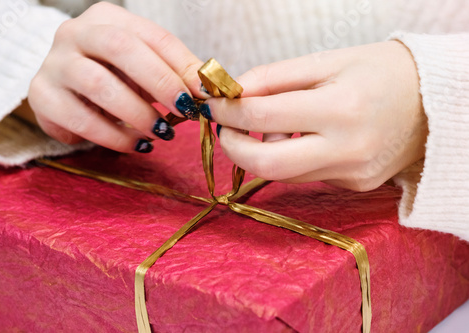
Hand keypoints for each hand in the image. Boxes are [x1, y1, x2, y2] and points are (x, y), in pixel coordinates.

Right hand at [28, 2, 206, 152]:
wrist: (63, 91)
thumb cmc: (112, 77)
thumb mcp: (144, 69)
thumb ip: (173, 74)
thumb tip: (209, 92)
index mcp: (108, 18)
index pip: (152, 36)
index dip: (182, 64)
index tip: (204, 92)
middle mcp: (75, 33)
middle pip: (120, 48)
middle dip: (160, 82)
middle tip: (184, 110)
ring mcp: (54, 63)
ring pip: (98, 85)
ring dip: (137, 114)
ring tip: (161, 133)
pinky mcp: (42, 97)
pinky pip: (81, 120)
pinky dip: (115, 137)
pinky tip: (136, 144)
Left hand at [201, 41, 427, 190]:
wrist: (436, 102)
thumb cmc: (381, 71)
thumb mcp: (327, 61)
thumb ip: (274, 78)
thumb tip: (233, 96)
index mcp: (341, 108)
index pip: (262, 117)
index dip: (227, 112)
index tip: (215, 105)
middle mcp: (348, 149)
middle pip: (266, 165)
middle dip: (233, 148)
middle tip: (226, 129)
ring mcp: (352, 173)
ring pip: (284, 174)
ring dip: (265, 150)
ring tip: (278, 124)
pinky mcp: (355, 185)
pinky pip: (307, 175)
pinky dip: (294, 157)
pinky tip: (309, 137)